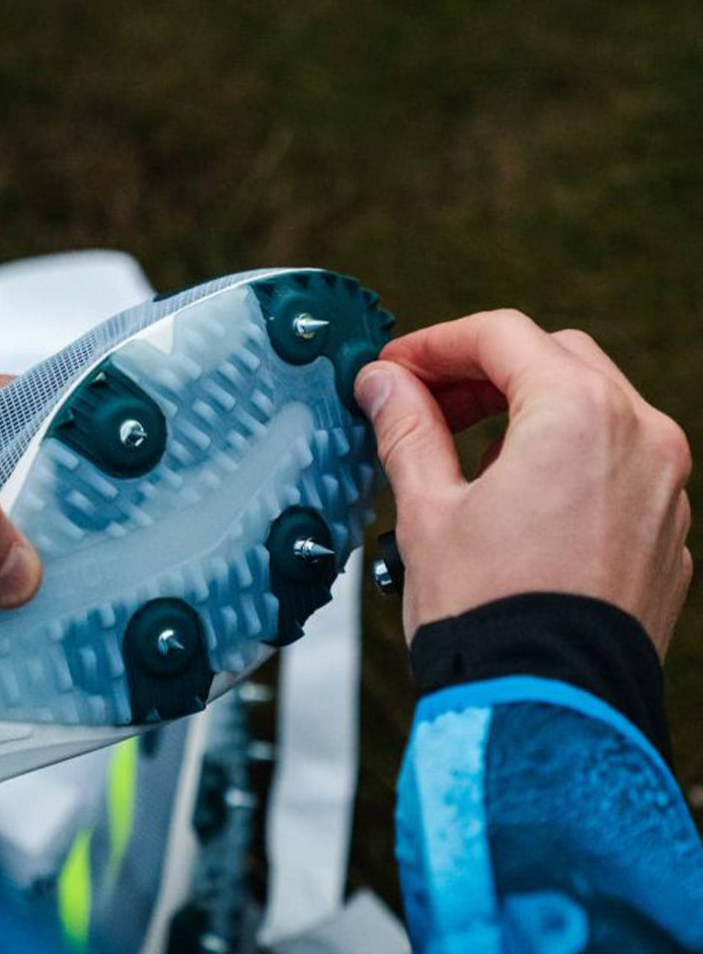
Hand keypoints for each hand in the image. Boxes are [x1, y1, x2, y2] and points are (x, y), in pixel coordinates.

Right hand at [356, 311, 691, 655]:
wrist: (546, 713)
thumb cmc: (491, 618)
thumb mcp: (428, 509)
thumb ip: (406, 429)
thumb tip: (385, 385)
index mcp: (578, 416)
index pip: (501, 337)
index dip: (435, 344)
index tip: (396, 368)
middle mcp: (640, 438)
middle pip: (554, 359)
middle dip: (482, 372)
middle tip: (424, 402)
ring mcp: (663, 487)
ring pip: (593, 407)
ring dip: (525, 410)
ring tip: (464, 456)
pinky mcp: (664, 532)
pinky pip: (615, 463)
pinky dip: (564, 456)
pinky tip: (516, 497)